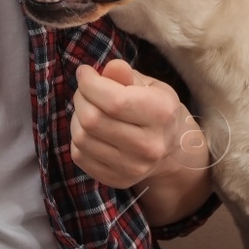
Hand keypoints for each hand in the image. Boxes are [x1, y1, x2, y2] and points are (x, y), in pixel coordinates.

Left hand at [71, 59, 200, 188]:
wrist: (172, 150)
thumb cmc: (155, 108)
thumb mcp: (150, 85)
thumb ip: (127, 75)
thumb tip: (111, 68)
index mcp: (161, 114)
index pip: (114, 100)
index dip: (90, 83)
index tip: (84, 72)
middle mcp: (149, 145)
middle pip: (93, 119)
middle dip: (80, 98)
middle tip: (85, 90)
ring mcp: (133, 167)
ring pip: (81, 138)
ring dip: (77, 117)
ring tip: (88, 108)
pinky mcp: (117, 180)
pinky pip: (79, 155)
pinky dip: (78, 138)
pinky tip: (90, 130)